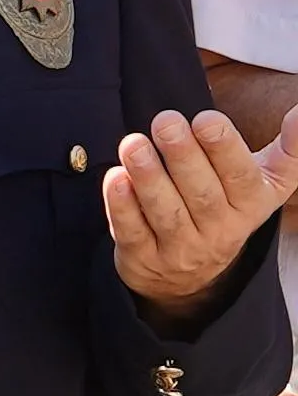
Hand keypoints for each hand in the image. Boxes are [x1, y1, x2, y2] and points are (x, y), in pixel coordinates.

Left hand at [108, 107, 297, 325]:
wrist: (191, 277)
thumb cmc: (227, 209)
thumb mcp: (264, 184)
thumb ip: (288, 150)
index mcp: (251, 205)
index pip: (240, 177)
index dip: (224, 148)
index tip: (206, 118)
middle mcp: (220, 230)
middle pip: (201, 192)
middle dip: (183, 155)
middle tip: (165, 121)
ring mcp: (181, 248)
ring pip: (166, 212)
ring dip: (149, 177)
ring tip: (133, 143)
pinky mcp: (143, 259)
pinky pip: (133, 232)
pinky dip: (122, 206)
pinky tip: (115, 178)